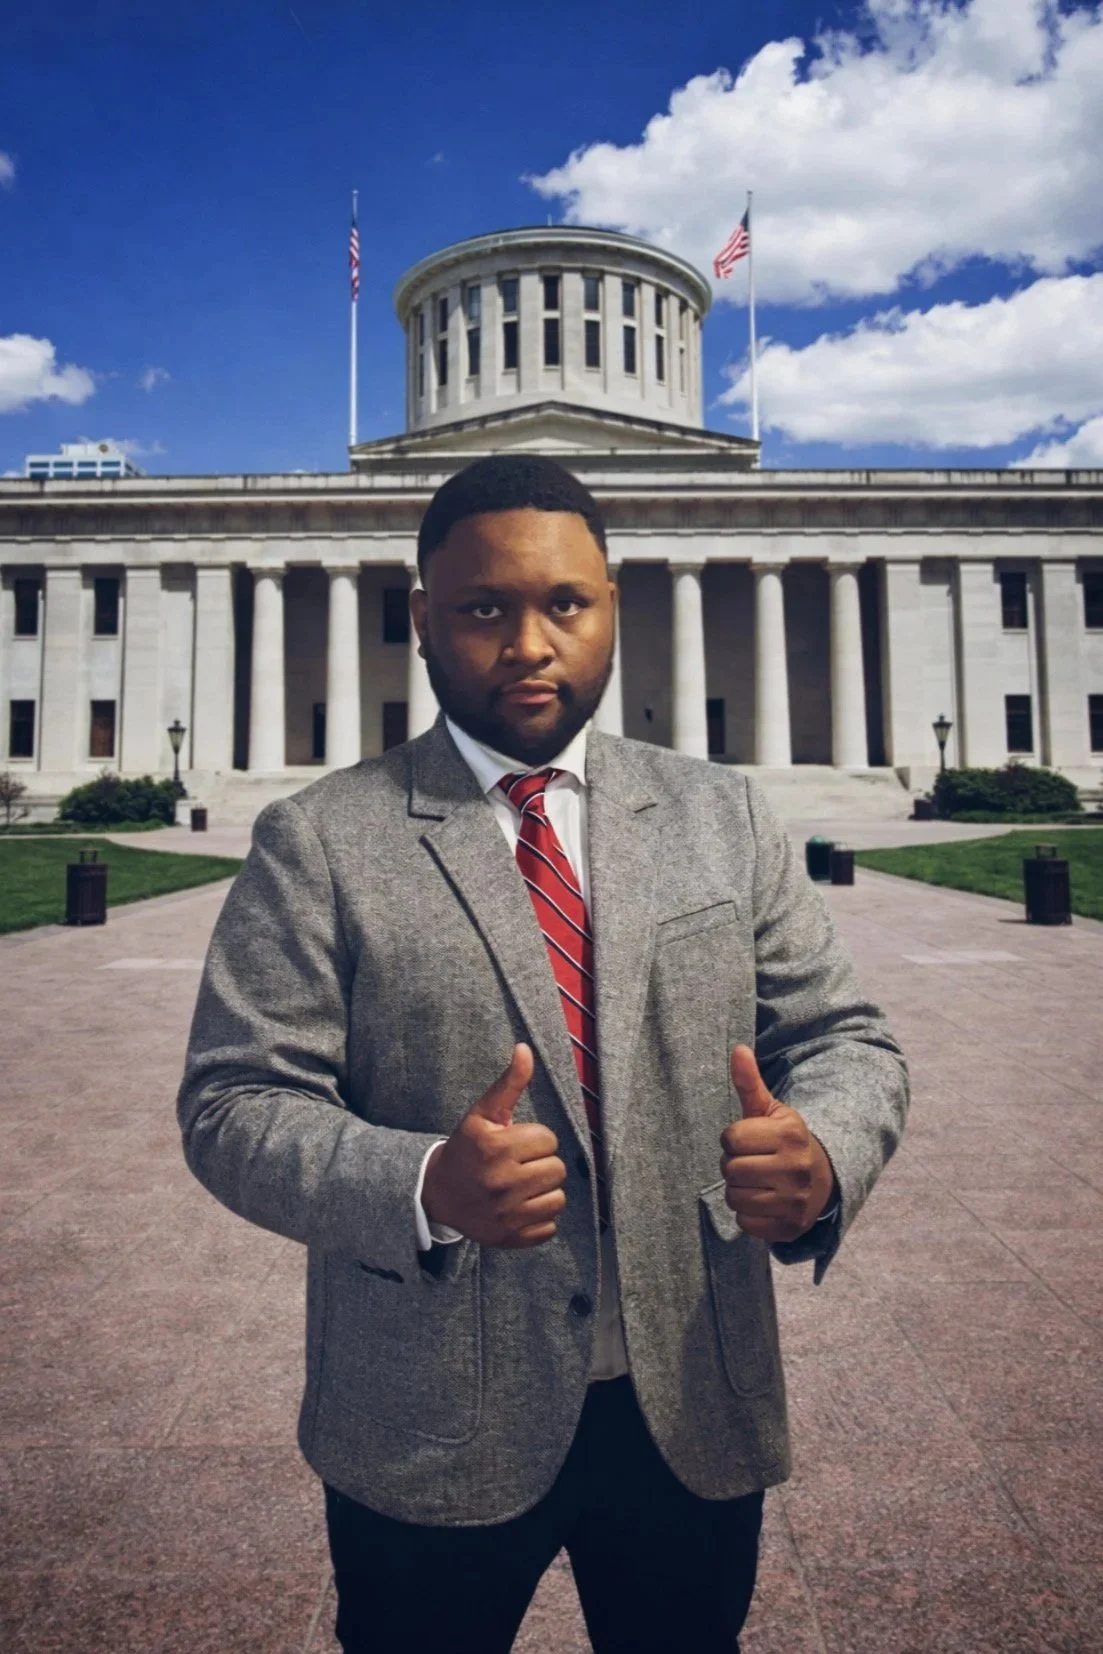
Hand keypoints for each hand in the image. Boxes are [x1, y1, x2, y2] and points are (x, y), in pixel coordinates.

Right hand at [421, 1044, 567, 1247]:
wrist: (437, 1194)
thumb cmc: (466, 1149)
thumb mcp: (482, 1114)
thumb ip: (509, 1083)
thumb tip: (525, 1048)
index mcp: (495, 1148)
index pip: (548, 1139)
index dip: (534, 1139)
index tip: (514, 1143)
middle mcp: (500, 1182)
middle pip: (557, 1169)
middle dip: (541, 1164)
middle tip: (518, 1165)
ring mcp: (505, 1214)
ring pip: (557, 1199)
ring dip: (543, 1192)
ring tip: (521, 1186)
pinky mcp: (510, 1238)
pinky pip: (549, 1227)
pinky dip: (539, 1219)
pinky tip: (519, 1208)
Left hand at [719, 1045, 834, 1242]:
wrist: (823, 1180)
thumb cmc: (785, 1141)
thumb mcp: (771, 1111)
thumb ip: (750, 1083)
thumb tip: (737, 1048)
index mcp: (789, 1134)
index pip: (731, 1139)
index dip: (732, 1139)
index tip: (748, 1140)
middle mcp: (795, 1168)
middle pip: (730, 1170)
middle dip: (733, 1166)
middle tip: (751, 1162)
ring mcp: (795, 1201)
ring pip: (735, 1199)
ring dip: (738, 1192)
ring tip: (757, 1182)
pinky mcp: (790, 1227)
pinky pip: (745, 1224)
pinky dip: (747, 1216)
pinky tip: (763, 1203)